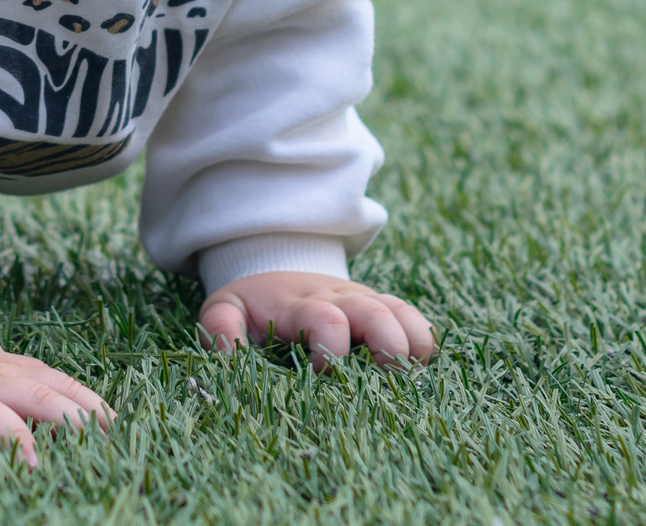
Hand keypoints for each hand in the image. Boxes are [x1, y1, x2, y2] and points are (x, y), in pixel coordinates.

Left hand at [198, 271, 436, 370]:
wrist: (277, 270)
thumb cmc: (252, 304)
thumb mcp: (225, 308)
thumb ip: (221, 328)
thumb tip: (228, 354)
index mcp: (302, 303)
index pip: (326, 319)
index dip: (330, 349)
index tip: (321, 375)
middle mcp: (341, 298)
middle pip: (376, 311)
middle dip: (388, 343)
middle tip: (387, 375)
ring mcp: (366, 302)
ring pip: (403, 311)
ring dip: (415, 341)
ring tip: (416, 374)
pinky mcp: (383, 310)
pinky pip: (413, 318)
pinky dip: (424, 340)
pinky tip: (424, 368)